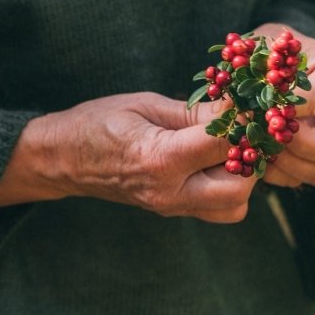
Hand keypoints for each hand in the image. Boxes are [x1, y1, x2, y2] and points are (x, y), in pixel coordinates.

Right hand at [0, 91, 258, 222]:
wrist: (63, 160)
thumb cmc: (99, 123)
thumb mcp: (145, 105)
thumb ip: (194, 113)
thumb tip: (238, 108)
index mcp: (160, 159)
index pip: (225, 143)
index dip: (244, 120)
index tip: (248, 103)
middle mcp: (169, 192)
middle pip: (240, 187)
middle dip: (251, 156)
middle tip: (243, 130)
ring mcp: (171, 207)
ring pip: (234, 207)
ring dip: (242, 177)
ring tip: (229, 147)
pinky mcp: (173, 211)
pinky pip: (217, 209)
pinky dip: (227, 187)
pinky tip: (215, 161)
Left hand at [253, 25, 314, 189]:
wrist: (274, 63)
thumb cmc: (272, 49)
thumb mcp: (265, 44)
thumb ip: (253, 68)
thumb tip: (230, 107)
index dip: (298, 105)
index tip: (268, 106)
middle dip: (300, 146)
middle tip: (268, 133)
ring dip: (283, 165)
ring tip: (255, 144)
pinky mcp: (311, 162)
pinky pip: (297, 180)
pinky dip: (271, 173)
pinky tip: (250, 153)